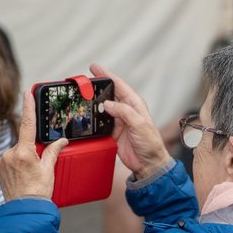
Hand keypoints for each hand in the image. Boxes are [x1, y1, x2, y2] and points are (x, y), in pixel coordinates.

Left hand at [0, 92, 67, 200]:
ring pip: (16, 151)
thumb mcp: (49, 170)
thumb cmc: (38, 192)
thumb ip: (53, 151)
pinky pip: (9, 159)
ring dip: (23, 157)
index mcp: (23, 153)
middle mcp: (9, 154)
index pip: (27, 124)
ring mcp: (2, 161)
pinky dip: (16, 164)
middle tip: (37, 167)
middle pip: (23, 142)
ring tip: (29, 175)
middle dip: (31, 150)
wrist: (24, 210)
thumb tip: (61, 141)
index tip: (28, 92)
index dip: (28, 107)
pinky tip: (21, 176)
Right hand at [89, 63, 170, 179]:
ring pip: (103, 108)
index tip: (95, 68)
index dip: (107, 76)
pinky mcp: (113, 132)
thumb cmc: (150, 144)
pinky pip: (101, 123)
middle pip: (109, 94)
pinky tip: (86, 116)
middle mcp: (126, 110)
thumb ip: (124, 112)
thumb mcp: (139, 124)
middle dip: (97, 87)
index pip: (119, 85)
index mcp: (135, 104)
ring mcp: (119, 121)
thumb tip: (108, 103)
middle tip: (83, 82)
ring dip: (93, 103)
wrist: (148, 164)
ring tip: (82, 97)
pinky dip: (93, 119)